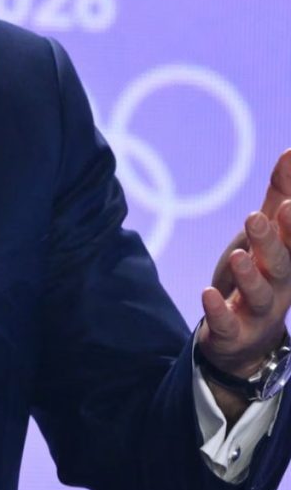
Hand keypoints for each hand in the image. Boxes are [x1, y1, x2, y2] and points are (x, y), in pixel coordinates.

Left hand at [198, 150, 290, 398]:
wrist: (247, 339)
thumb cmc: (262, 273)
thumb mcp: (270, 233)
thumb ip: (280, 193)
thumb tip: (290, 150)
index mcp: (289, 259)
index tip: (289, 203)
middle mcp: (280, 285)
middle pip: (280, 264)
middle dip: (271, 241)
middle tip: (256, 217)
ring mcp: (258, 311)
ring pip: (259, 295)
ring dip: (249, 275)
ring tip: (238, 254)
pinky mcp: (233, 332)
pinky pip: (227, 323)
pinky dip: (218, 310)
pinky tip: (206, 294)